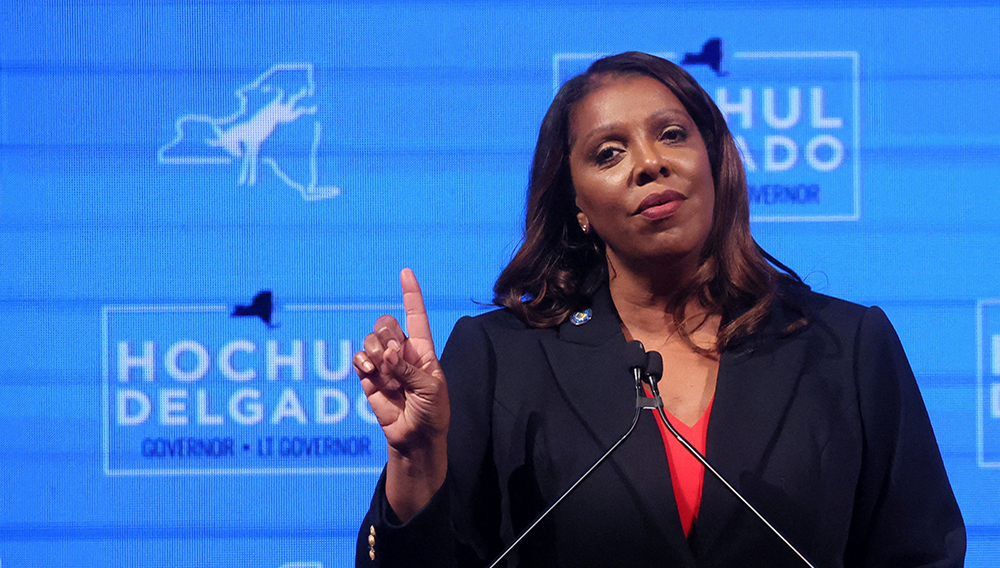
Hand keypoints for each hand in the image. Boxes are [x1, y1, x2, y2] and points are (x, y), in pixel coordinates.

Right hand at [354, 268, 449, 457]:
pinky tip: (370, 371)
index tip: (405, 273)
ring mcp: (384, 364)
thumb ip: (408, 369)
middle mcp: (402, 353)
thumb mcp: (430, 389)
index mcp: (423, 350)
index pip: (416, 316)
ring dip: (374, 349)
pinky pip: (359, 358)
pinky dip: (362, 360)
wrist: (415, 438)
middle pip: (386, 324)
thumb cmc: (432, 413)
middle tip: (393, 356)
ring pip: (371, 339)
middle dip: (387, 334)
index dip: (411, 294)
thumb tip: (387, 354)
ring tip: (382, 370)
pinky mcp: (369, 378)